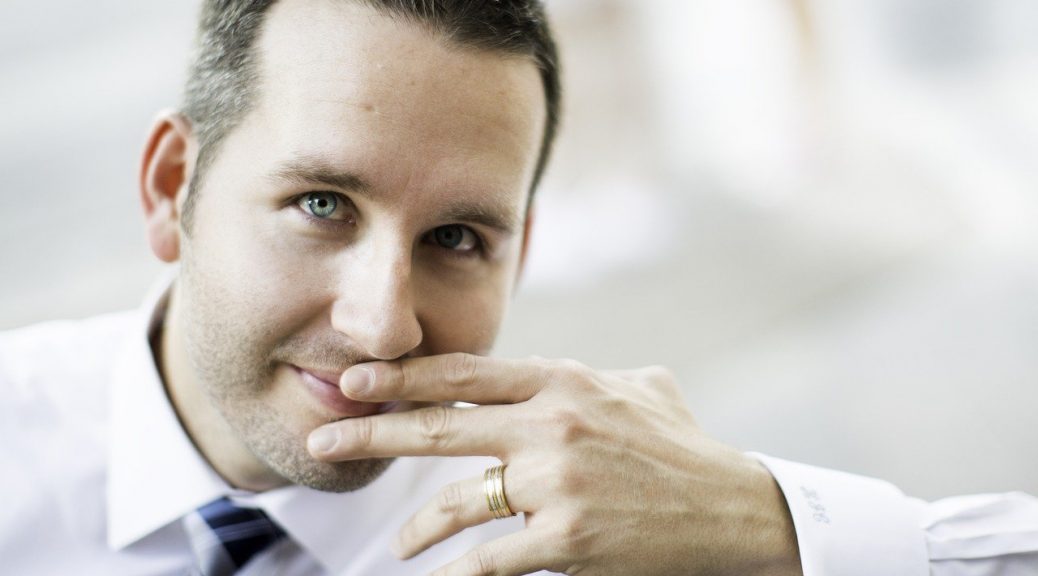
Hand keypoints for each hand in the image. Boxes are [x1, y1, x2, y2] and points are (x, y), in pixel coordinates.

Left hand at [307, 354, 802, 575]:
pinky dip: (453, 574)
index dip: (404, 376)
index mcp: (565, 382)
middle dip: (372, 433)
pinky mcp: (568, 539)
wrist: (736, 510)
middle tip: (323, 439)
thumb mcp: (643, 389)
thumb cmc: (685, 447)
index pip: (466, 373)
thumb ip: (590, 373)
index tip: (357, 378)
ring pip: (456, 503)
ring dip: (415, 526)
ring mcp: (558, 483)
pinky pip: (488, 560)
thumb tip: (551, 368)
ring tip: (397, 544)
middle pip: (440, 428)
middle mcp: (552, 425)